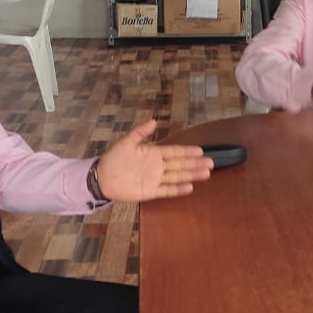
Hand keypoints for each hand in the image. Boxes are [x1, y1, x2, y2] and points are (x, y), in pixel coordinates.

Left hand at [94, 119, 211, 200]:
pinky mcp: (150, 192)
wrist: (101, 178)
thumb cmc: (113, 159)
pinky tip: (190, 187)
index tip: (201, 150)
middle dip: (195, 163)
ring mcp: (155, 179)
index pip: (174, 151)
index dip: (187, 151)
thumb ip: (139, 133)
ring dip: (191, 175)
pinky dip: (178, 189)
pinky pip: (167, 190)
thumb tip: (154, 121)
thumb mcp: (125, 143)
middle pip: (180, 164)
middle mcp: (158, 166)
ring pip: (177, 176)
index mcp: (153, 153)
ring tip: (206, 174)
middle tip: (211, 162)